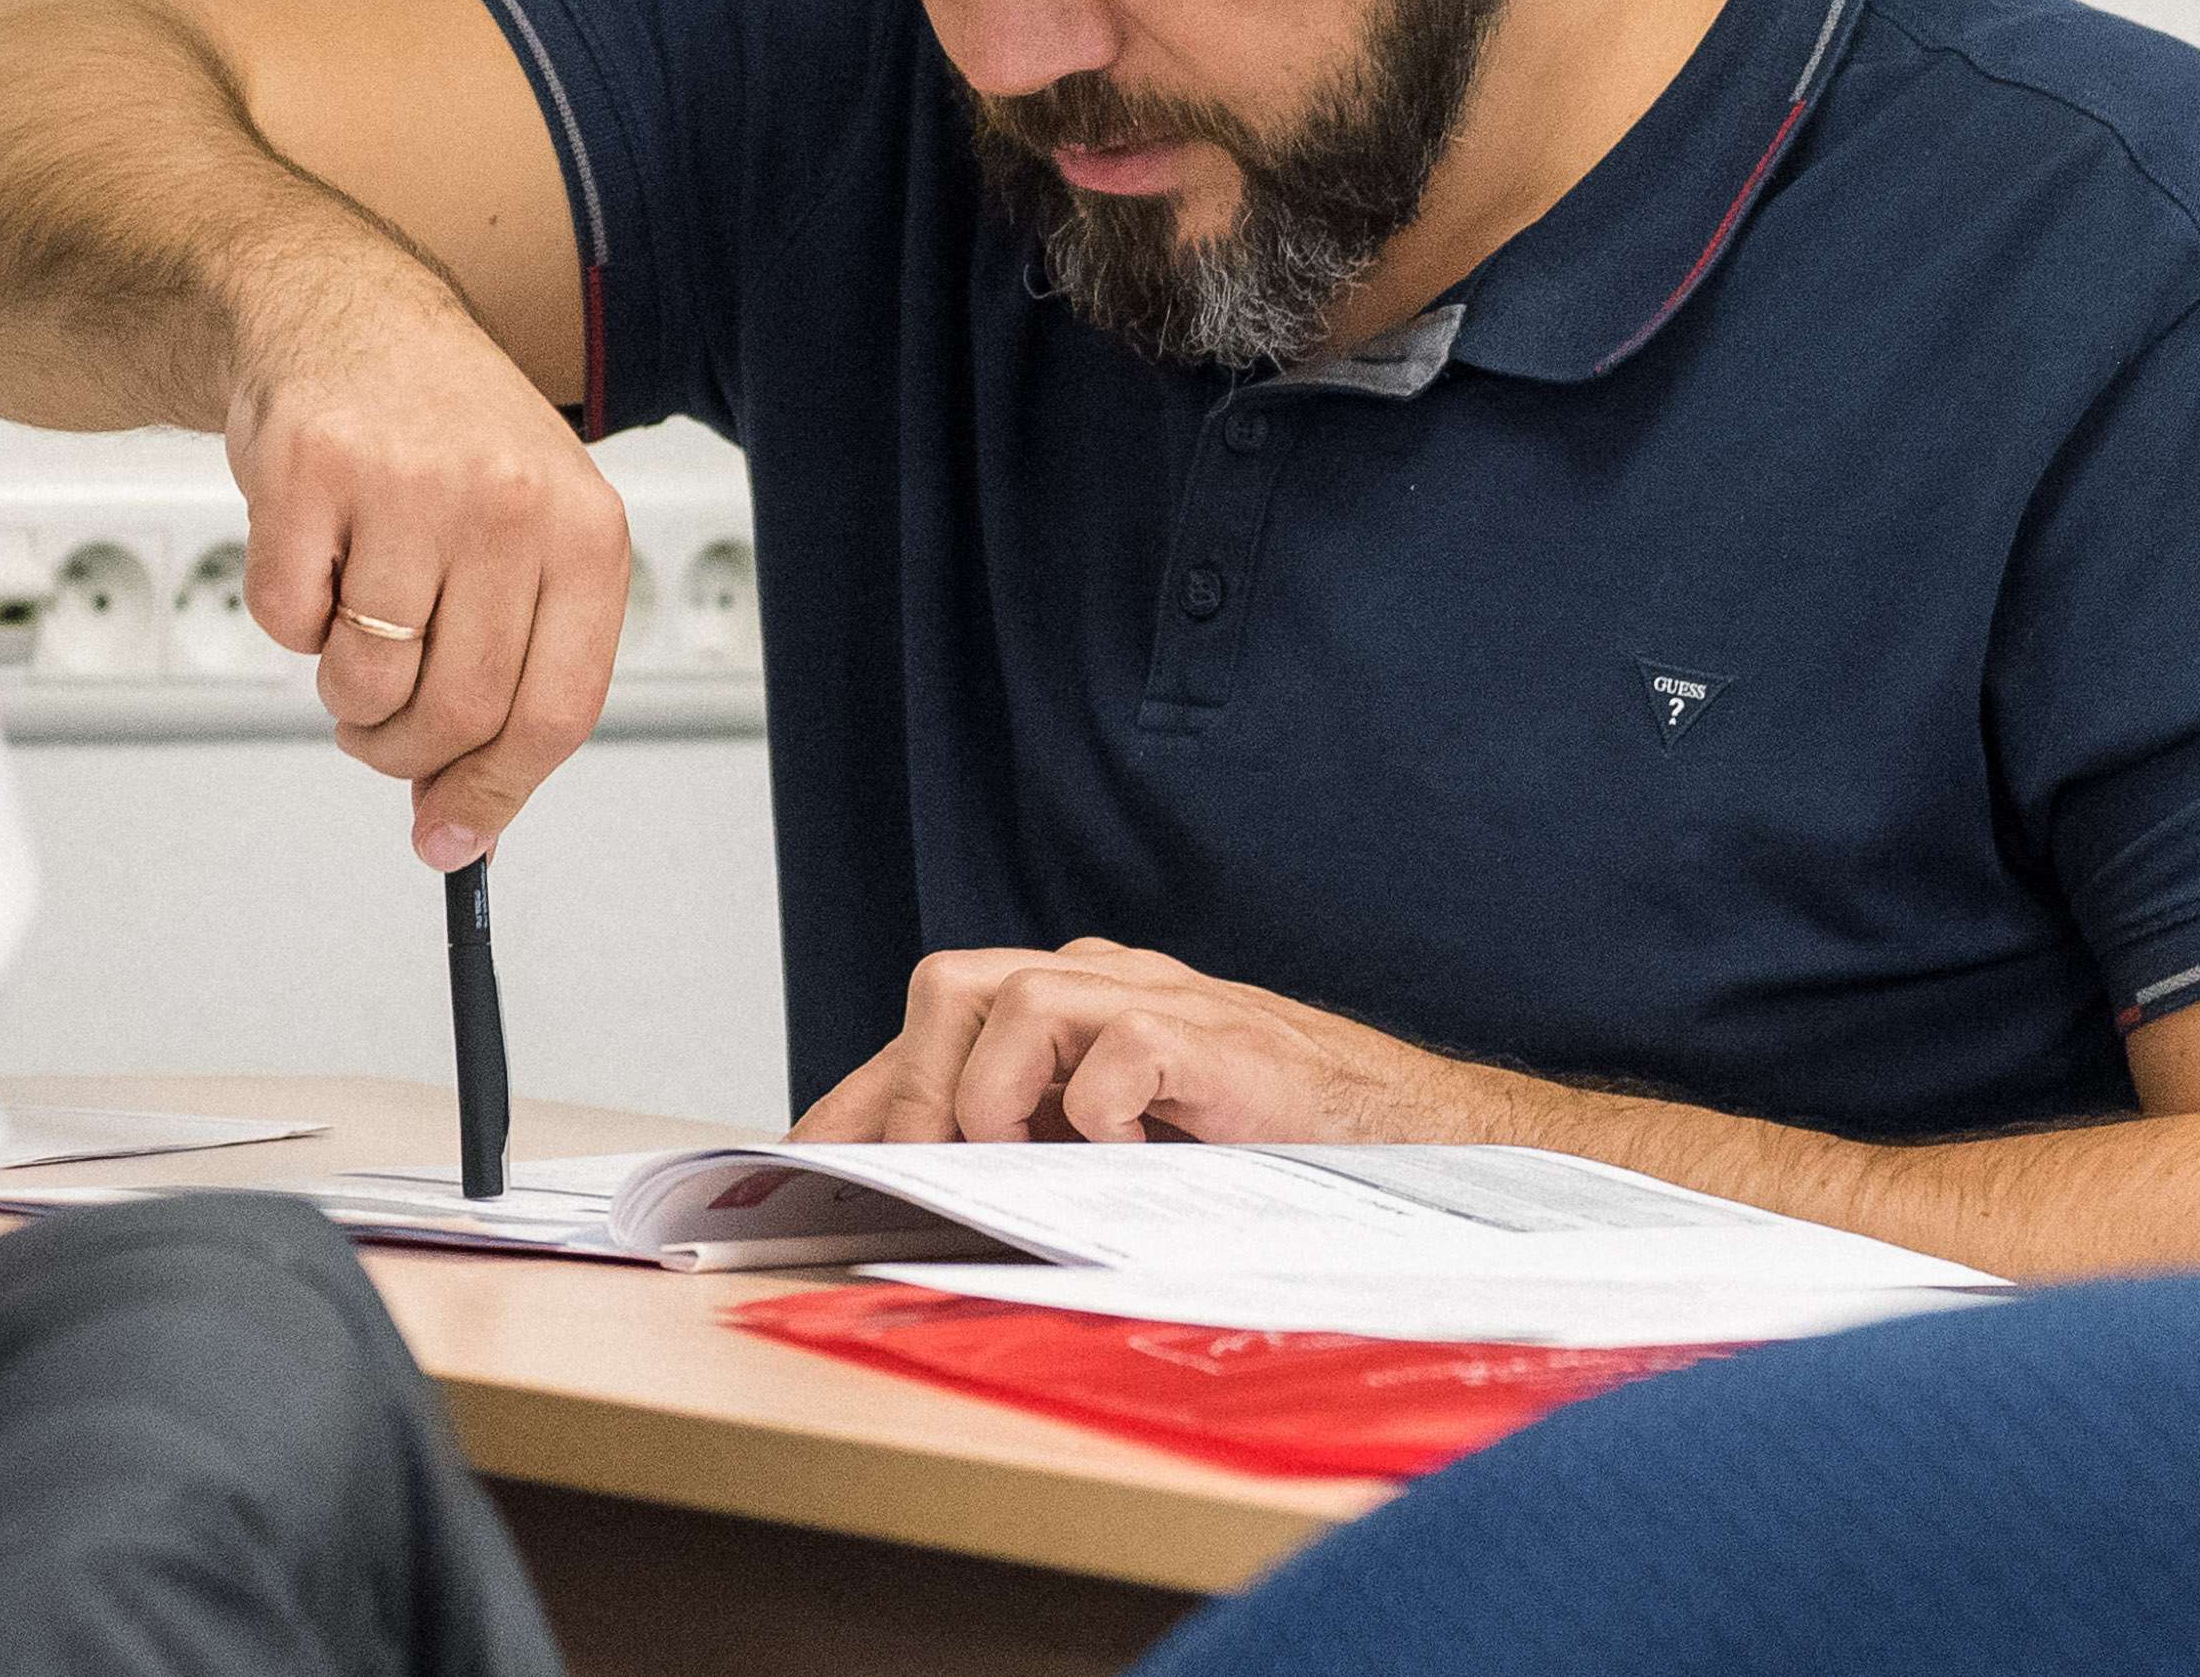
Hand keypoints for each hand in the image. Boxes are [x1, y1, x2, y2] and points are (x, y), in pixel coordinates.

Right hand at [226, 265, 630, 868]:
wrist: (346, 315)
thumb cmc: (446, 441)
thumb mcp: (525, 541)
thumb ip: (511, 677)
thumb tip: (463, 825)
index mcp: (587, 533)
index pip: (557, 713)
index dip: (498, 794)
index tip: (454, 841)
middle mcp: (510, 505)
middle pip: (457, 714)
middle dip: (403, 752)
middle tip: (379, 731)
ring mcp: (409, 483)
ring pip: (367, 682)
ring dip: (345, 690)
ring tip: (355, 624)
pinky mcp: (311, 469)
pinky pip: (286, 622)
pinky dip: (289, 620)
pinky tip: (316, 556)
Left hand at [789, 938, 1489, 1144]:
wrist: (1408, 1141)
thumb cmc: (1263, 1151)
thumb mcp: (1119, 1155)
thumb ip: (1031, 1156)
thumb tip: (912, 1212)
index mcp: (1069, 1010)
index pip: (928, 1033)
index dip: (855, 1100)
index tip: (791, 1170)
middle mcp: (1101, 986)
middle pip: (949, 986)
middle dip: (909, 1093)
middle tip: (918, 1182)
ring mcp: (1158, 1001)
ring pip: (1010, 999)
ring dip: (984, 1099)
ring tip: (1011, 1169)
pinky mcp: (1215, 1037)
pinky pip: (1118, 1046)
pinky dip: (1097, 1108)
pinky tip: (1120, 1154)